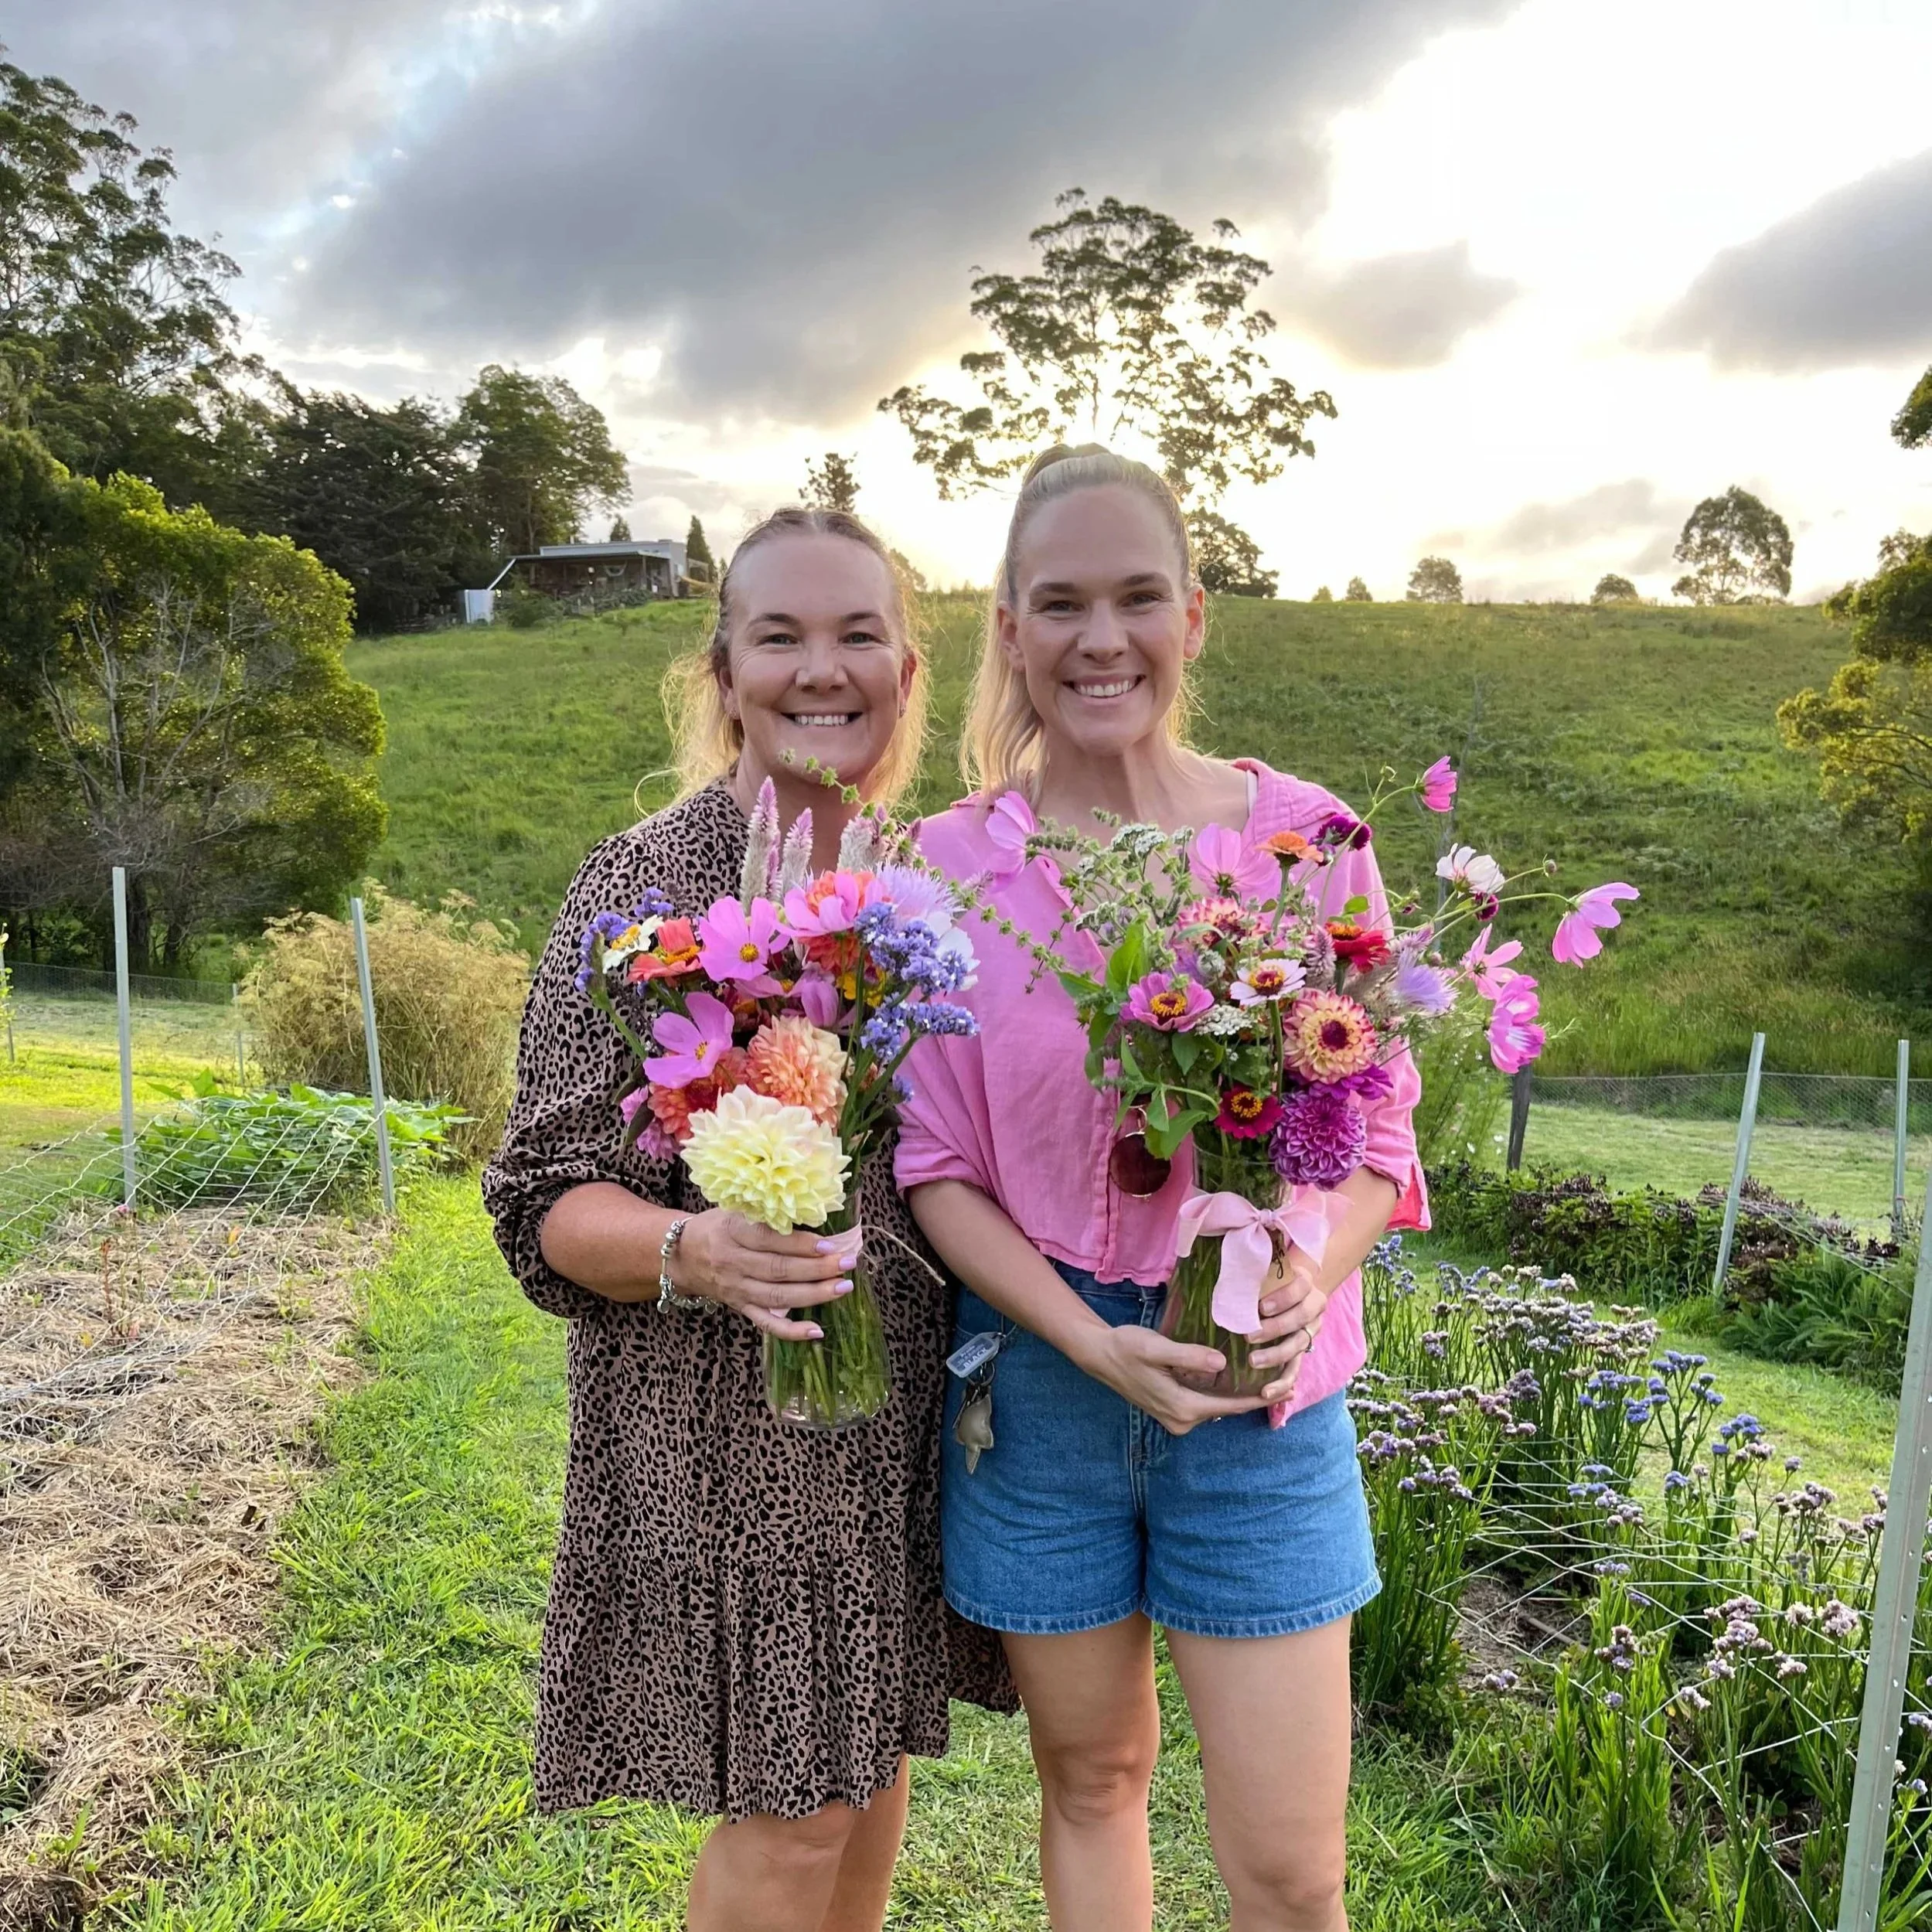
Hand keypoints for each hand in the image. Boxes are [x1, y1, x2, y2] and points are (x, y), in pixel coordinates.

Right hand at [670, 1210, 854, 1340]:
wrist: (682, 1255)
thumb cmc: (718, 1226)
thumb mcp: (735, 1209)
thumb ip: (767, 1213)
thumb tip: (815, 1212)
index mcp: (731, 1231)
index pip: (769, 1239)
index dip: (800, 1243)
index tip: (830, 1243)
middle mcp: (733, 1263)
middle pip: (779, 1269)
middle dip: (817, 1268)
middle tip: (848, 1263)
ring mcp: (737, 1289)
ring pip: (778, 1296)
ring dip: (814, 1295)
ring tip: (843, 1287)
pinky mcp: (740, 1307)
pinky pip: (766, 1323)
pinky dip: (791, 1330)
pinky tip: (817, 1331)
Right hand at [1083, 1325, 1268, 1435]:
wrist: (1100, 1355)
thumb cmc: (1127, 1347)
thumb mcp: (1157, 1348)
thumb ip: (1188, 1357)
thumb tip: (1221, 1364)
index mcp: (1182, 1407)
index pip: (1230, 1406)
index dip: (1260, 1399)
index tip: (1287, 1391)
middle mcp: (1181, 1419)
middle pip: (1226, 1409)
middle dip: (1253, 1396)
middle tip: (1284, 1380)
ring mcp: (1176, 1418)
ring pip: (1216, 1407)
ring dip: (1238, 1395)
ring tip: (1266, 1379)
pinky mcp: (1172, 1410)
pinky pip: (1205, 1404)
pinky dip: (1222, 1394)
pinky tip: (1236, 1380)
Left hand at [1247, 1245, 1329, 1402]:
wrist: (1296, 1285)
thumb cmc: (1272, 1275)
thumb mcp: (1266, 1265)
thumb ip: (1251, 1263)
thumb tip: (1223, 1255)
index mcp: (1306, 1283)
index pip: (1300, 1288)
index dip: (1282, 1298)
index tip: (1260, 1306)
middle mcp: (1314, 1308)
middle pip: (1300, 1319)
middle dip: (1275, 1328)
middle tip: (1249, 1335)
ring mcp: (1310, 1331)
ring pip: (1299, 1345)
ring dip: (1277, 1355)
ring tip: (1254, 1362)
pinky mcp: (1303, 1351)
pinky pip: (1296, 1369)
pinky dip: (1283, 1382)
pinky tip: (1267, 1393)